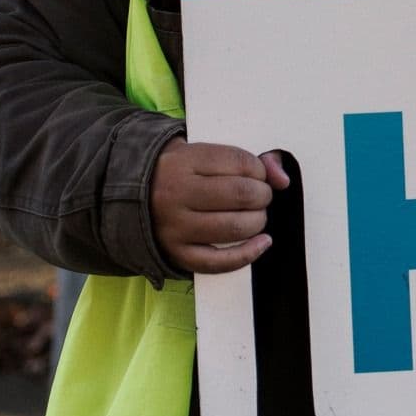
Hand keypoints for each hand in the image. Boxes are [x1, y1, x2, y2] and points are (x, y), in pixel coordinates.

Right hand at [151, 140, 288, 274]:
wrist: (132, 197)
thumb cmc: (178, 173)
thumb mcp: (201, 154)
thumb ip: (247, 159)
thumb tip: (282, 179)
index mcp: (182, 162)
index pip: (239, 162)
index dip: (259, 169)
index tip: (258, 174)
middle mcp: (175, 194)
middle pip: (240, 194)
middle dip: (262, 195)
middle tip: (260, 196)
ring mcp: (175, 227)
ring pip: (235, 228)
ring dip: (258, 222)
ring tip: (255, 215)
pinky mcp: (177, 253)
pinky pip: (219, 261)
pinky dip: (248, 254)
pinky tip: (262, 243)